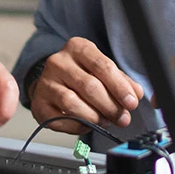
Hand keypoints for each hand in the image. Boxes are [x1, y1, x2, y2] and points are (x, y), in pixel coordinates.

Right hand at [27, 36, 143, 128]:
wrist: (52, 82)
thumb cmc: (81, 75)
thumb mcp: (102, 70)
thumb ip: (121, 81)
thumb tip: (136, 94)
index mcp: (77, 47)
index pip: (102, 66)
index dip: (119, 87)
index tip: (132, 102)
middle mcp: (58, 62)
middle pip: (89, 86)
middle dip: (110, 106)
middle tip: (122, 118)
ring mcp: (45, 82)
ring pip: (72, 102)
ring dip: (94, 117)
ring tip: (106, 122)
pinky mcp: (38, 104)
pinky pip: (59, 119)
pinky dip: (77, 126)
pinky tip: (88, 126)